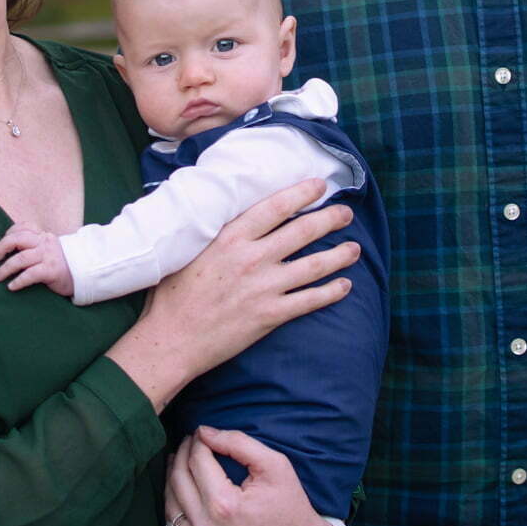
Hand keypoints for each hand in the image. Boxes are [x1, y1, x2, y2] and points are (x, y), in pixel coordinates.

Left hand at [0, 224, 73, 296]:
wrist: (84, 274)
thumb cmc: (62, 264)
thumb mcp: (49, 250)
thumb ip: (35, 246)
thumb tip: (10, 251)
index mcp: (44, 236)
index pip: (23, 227)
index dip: (9, 233)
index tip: (1, 245)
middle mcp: (45, 242)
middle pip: (18, 239)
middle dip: (2, 247)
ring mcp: (49, 256)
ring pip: (21, 258)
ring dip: (5, 268)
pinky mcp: (51, 270)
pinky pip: (30, 274)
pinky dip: (18, 281)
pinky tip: (12, 286)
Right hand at [106, 178, 358, 411]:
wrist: (172, 340)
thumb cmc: (173, 295)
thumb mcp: (188, 251)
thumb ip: (211, 230)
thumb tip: (218, 207)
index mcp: (230, 237)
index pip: (275, 206)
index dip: (302, 193)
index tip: (320, 185)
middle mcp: (252, 258)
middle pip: (302, 231)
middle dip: (330, 219)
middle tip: (346, 214)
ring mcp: (264, 287)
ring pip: (313, 265)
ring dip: (338, 255)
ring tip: (354, 248)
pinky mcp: (271, 315)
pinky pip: (310, 300)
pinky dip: (331, 292)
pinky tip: (345, 286)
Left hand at [164, 426, 342, 525]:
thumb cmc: (290, 508)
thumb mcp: (275, 466)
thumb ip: (238, 442)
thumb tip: (204, 432)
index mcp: (224, 505)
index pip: (196, 461)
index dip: (196, 441)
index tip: (200, 434)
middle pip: (178, 482)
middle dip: (180, 456)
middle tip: (187, 445)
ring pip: (170, 509)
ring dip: (172, 483)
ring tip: (179, 466)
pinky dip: (174, 514)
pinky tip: (181, 499)